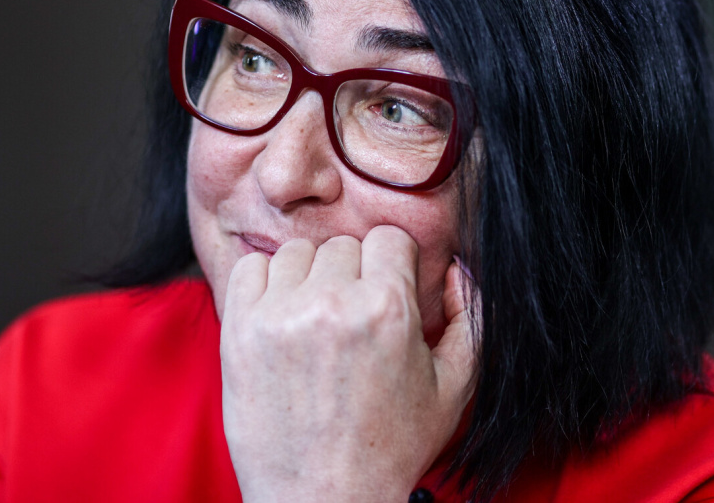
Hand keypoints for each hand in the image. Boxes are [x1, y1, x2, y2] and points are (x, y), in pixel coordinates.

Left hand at [219, 226, 478, 502]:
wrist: (323, 501)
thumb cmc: (391, 448)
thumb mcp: (455, 386)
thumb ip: (472, 315)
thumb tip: (455, 267)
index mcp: (387, 308)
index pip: (389, 238)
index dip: (394, 266)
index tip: (387, 294)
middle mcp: (332, 303)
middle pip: (344, 246)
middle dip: (353, 275)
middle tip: (353, 321)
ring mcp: (280, 315)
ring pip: (298, 253)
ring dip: (310, 278)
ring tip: (317, 322)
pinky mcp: (240, 331)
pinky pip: (250, 268)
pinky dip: (266, 284)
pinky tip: (283, 317)